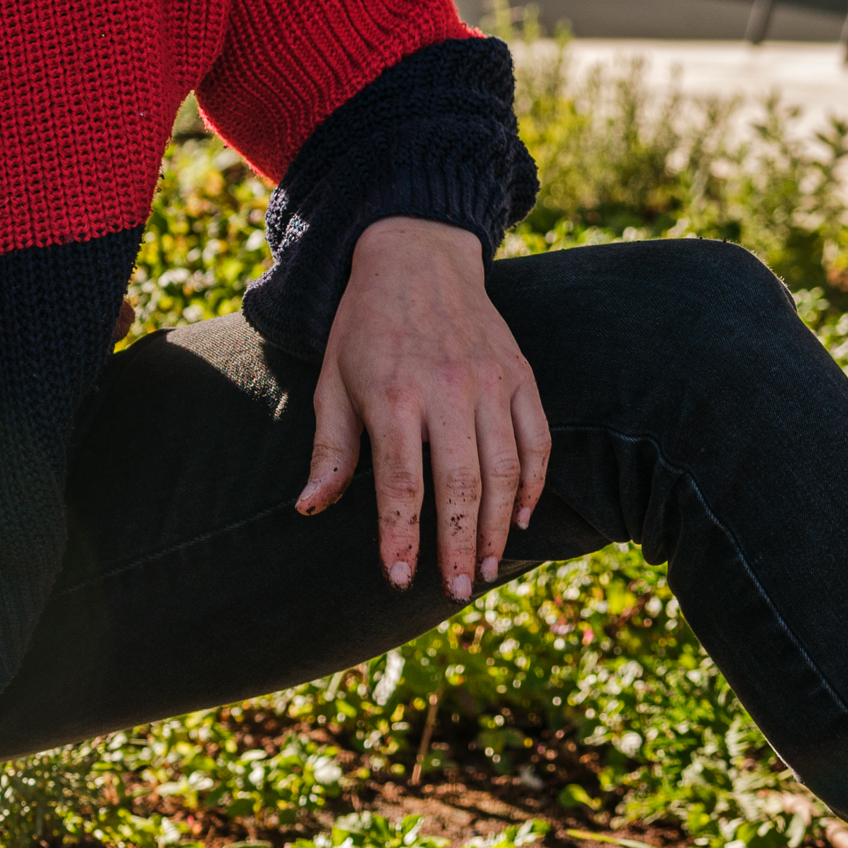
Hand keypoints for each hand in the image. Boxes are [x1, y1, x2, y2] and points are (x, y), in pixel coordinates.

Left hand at [291, 217, 552, 601]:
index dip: (402, 537)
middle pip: (461, 483)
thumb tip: (312, 507)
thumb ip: (330, 449)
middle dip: (459, 544)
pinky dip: (531, 483)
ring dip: (498, 526)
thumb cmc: (364, 327)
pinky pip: (535, 439)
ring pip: (504, 469)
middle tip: (459, 592)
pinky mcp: (519, 374)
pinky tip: (519, 518)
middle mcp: (447, 389)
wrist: (416, 254)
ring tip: (487, 569)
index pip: (402, 483)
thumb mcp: (332, 382)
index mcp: (393, 394)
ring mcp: (490, 381)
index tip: (400, 580)